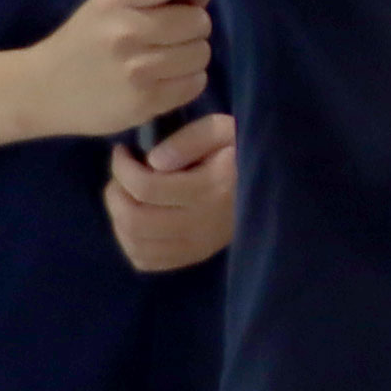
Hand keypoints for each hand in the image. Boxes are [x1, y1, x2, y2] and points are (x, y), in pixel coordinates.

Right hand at [3, 0, 214, 148]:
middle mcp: (127, 33)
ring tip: (168, 61)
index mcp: (116, 2)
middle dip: (193, 30)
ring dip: (192, 58)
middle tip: (173, 39)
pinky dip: (188, 81)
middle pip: (199, 24)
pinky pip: (194, 85)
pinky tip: (165, 80)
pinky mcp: (144, 103)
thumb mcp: (105, 5)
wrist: (39, 90)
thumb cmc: (80, 43)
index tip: (182, 8)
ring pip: (200, 55)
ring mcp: (137, 71)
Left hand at [103, 114, 233, 275]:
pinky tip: (135, 220)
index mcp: (211, 188)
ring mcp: (199, 245)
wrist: (275, 185)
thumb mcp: (224, 129)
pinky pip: (147, 261)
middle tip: (120, 175)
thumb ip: (191, 138)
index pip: (146, 187)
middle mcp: (203, 223)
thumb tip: (154, 161)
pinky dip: (129, 242)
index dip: (121, 168)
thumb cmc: (243, 150)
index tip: (123, 151)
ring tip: (126, 195)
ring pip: (136, 243)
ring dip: (118, 218)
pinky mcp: (195, 255)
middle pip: (135, 219)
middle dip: (115, 194)